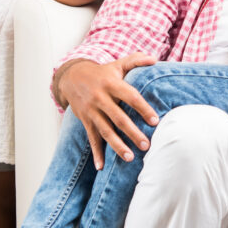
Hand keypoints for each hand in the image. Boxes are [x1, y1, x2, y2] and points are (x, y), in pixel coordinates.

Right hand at [55, 53, 159, 168]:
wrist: (72, 77)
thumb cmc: (102, 73)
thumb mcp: (117, 64)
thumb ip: (136, 61)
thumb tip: (155, 60)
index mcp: (111, 84)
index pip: (130, 96)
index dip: (143, 108)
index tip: (155, 121)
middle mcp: (100, 98)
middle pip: (118, 118)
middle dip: (132, 133)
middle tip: (146, 145)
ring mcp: (91, 111)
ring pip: (105, 131)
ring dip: (117, 146)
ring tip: (131, 158)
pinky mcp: (85, 121)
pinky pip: (91, 139)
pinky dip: (96, 154)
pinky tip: (101, 167)